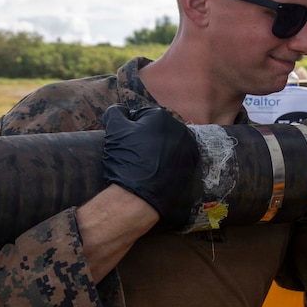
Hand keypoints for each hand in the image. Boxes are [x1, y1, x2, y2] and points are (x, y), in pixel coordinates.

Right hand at [101, 104, 199, 229]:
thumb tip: (120, 110)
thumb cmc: (126, 160)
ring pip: (167, 144)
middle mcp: (179, 129)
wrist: (139, 197)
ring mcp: (188, 148)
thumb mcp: (114, 129)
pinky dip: (168, 163)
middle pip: (156, 129)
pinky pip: (176, 159)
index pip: (141, 116)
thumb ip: (115, 112)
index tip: (125, 143)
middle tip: (134, 153)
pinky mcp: (191, 166)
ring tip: (144, 164)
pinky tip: (156, 172)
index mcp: (162, 116)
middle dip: (145, 138)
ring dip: (157, 150)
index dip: (129, 129)